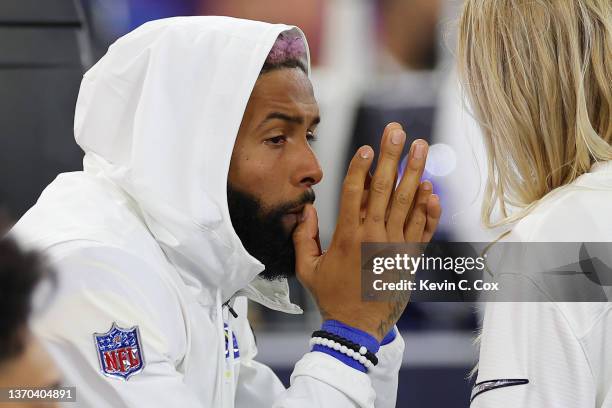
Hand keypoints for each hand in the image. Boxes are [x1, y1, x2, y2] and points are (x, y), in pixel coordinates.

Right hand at [293, 123, 440, 340]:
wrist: (358, 327)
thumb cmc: (331, 296)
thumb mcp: (308, 268)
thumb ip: (304, 237)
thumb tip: (307, 209)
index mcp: (347, 236)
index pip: (354, 192)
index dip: (360, 167)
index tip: (367, 147)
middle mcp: (374, 236)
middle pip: (384, 188)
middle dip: (390, 157)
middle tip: (397, 132)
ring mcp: (395, 246)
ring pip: (408, 203)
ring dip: (415, 172)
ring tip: (421, 148)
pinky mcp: (410, 257)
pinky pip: (423, 228)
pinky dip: (429, 209)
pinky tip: (432, 190)